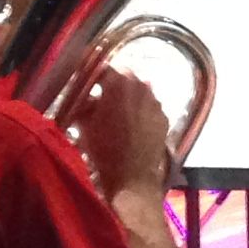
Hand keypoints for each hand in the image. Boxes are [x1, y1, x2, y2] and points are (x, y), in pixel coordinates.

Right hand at [67, 66, 172, 200]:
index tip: (87, 84)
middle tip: (101, 98)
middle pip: (125, 77)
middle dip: (113, 85)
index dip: (94, 76)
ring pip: (140, 90)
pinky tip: (132, 124)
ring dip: (128, 96)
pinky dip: (141, 110)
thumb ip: (84, 104)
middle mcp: (141, 88)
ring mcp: (155, 103)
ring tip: (117, 112)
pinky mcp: (164, 118)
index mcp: (119, 85)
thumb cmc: (104, 151)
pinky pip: (150, 106)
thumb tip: (85, 98)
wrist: (132, 179)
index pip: (105, 68)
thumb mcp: (85, 125)